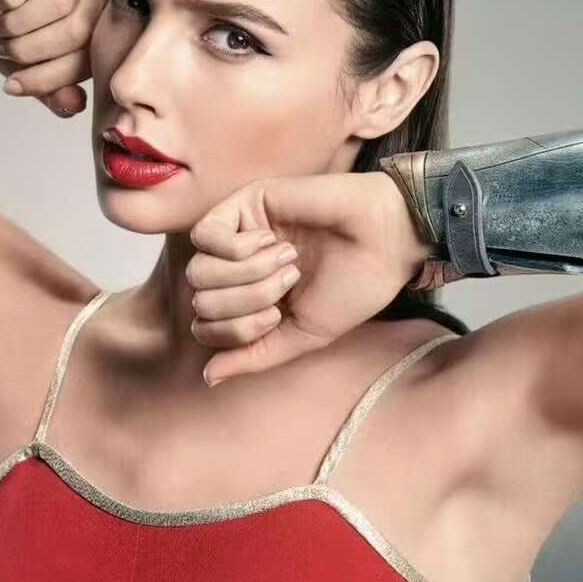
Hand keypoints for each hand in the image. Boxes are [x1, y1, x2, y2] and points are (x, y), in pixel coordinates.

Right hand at [0, 0, 106, 116]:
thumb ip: (54, 92)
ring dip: (21, 24)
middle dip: (33, 51)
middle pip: (78, 30)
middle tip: (6, 52)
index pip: (90, 58)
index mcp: (101, 21)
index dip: (50, 78)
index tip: (15, 84)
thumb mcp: (28, 70)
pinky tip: (2, 2)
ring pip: (61, 2)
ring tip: (2, 28)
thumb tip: (73, 106)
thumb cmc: (5, 28)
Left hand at [187, 170, 437, 384]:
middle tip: (290, 281)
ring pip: (199, 270)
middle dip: (247, 301)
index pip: (205, 327)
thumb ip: (255, 355)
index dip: (236, 331)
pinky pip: (205, 235)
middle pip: (201, 300)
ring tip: (288, 260)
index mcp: (250, 301)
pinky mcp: (243, 204)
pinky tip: (272, 241)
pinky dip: (236, 248)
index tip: (279, 314)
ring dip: (247, 274)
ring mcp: (238, 235)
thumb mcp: (302, 334)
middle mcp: (238, 269)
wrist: (383, 240)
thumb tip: (208, 377)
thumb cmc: (352, 287)